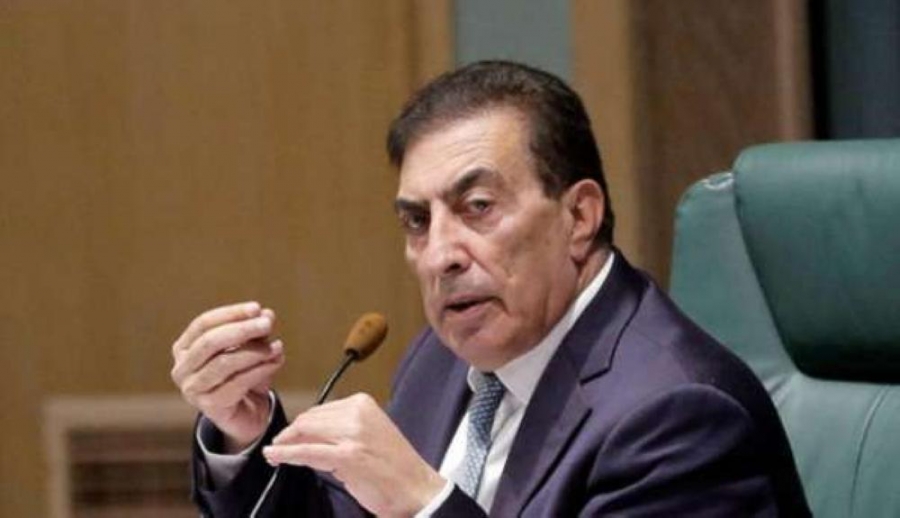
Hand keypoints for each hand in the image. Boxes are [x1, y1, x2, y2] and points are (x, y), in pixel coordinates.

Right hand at [171, 301, 284, 451]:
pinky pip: (237, 383)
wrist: (247, 416)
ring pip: (223, 363)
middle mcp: (182, 369)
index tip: (256, 308)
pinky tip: (275, 362)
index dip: (230, 314)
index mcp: (184, 348)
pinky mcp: (210, 406)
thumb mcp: (251, 350)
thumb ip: (256, 333)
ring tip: (276, 346)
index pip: (203, 324)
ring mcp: (193, 389)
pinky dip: (259, 370)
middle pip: (210, 342)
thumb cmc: (243, 376)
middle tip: (267, 324)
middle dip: (241, 330)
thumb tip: (266, 314)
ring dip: (253, 351)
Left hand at [263, 393, 446, 516]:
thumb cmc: (393, 468)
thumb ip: (339, 431)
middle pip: (309, 419)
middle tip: (279, 447)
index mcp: (363, 404)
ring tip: (274, 453)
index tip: (290, 436)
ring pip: (305, 433)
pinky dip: (286, 454)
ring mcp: (353, 434)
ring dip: (285, 444)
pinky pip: (308, 452)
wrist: (416, 489)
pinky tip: (274, 456)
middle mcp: (358, 414)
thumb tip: (305, 435)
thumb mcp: (366, 436)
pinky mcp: (347, 456)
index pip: (320, 410)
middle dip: (291, 434)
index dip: (301, 425)